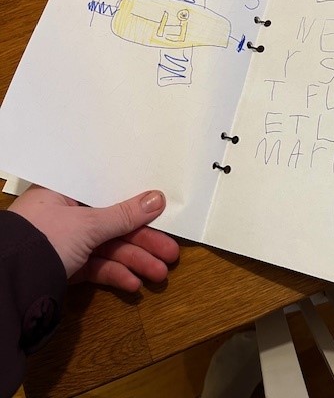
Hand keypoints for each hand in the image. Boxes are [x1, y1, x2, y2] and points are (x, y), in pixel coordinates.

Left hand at [9, 185, 179, 291]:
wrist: (7, 288)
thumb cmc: (44, 238)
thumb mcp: (88, 224)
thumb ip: (124, 214)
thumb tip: (158, 198)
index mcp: (63, 192)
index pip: (106, 192)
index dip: (135, 202)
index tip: (160, 212)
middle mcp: (64, 214)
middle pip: (112, 224)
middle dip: (142, 241)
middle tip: (171, 253)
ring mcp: (65, 242)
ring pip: (107, 248)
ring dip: (134, 261)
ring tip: (159, 275)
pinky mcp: (65, 267)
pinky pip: (95, 267)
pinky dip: (114, 275)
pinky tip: (133, 285)